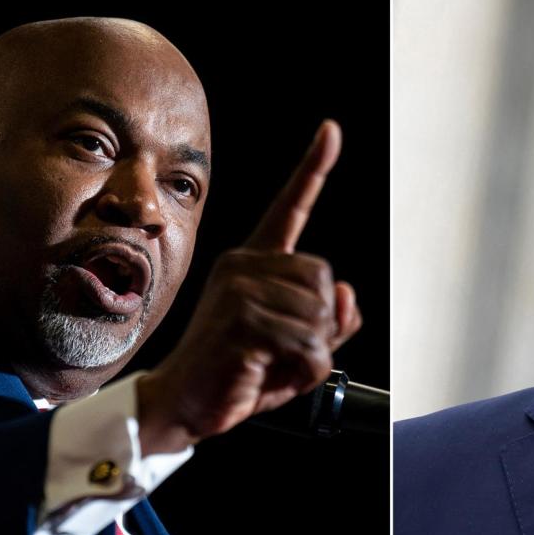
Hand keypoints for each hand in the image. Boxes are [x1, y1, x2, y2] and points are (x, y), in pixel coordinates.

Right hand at [136, 120, 361, 453]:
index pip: (288, 210)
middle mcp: (243, 267)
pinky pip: (311, 347)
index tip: (332, 130)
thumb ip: (328, 322)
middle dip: (321, 328)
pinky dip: (305, 373)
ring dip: (312, 356)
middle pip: (326, 282)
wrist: (185, 404)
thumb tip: (348, 295)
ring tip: (272, 366)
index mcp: (253, 264)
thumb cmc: (237, 375)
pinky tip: (270, 377)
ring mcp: (240, 291)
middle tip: (283, 353)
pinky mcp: (242, 322)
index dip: (313, 170)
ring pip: (322, 318)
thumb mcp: (293, 347)